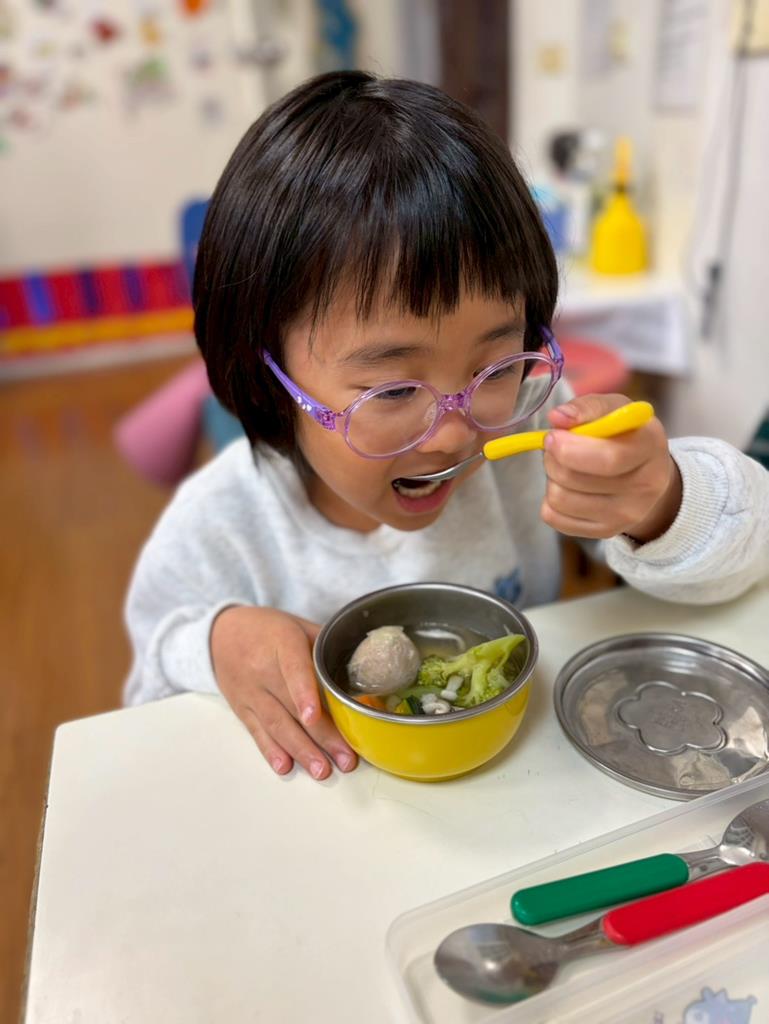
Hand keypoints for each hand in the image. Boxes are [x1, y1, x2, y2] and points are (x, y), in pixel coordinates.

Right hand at [211, 606, 357, 779]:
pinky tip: (286, 766)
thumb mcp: (298, 626)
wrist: (221, 634)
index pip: (293, 669)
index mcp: (282, 643)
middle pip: (292, 706)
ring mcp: (251, 692)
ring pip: (276, 725)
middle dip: (321, 736)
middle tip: (345, 758)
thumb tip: (364, 666)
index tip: (314, 716)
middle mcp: (263, 669)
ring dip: (301, 751)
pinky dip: (271, 751)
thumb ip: (326, 645)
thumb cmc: (269, 629)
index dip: (304, 693)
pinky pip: (257, 732)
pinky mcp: (242, 709)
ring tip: (322, 770)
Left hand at [541, 393, 681, 541]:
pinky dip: (551, 500)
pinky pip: (554, 517)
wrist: (648, 474)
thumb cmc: (626, 434)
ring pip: (559, 498)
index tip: (553, 435)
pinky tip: (568, 487)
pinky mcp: (604, 531)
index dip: (569, 448)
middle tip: (556, 445)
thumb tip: (557, 418)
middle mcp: (645, 487)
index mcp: (651, 446)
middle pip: (574, 478)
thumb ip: (587, 407)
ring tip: (565, 466)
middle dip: (553, 457)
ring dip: (551, 477)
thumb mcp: (614, 408)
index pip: (608, 458)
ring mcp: (626, 515)